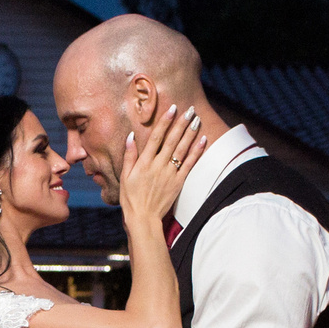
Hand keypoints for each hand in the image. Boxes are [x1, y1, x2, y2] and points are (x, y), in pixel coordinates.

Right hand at [116, 99, 208, 227]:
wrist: (143, 218)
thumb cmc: (131, 198)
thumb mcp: (125, 176)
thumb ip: (129, 155)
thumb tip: (130, 136)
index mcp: (144, 162)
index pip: (156, 137)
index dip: (165, 122)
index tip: (172, 109)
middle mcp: (158, 165)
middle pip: (172, 140)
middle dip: (181, 123)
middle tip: (190, 109)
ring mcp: (170, 174)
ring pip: (182, 149)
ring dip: (191, 133)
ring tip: (197, 119)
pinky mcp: (178, 182)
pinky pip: (190, 164)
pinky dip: (197, 151)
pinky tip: (203, 140)